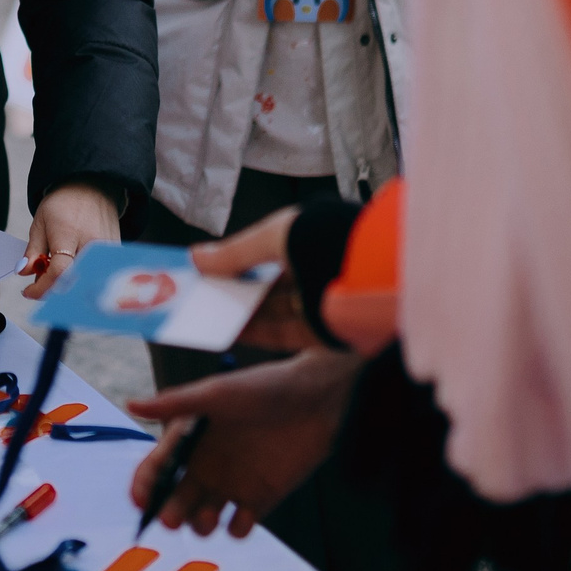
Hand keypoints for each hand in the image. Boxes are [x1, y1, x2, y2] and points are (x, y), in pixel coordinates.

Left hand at [21, 182, 121, 298]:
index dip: (42, 287)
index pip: (58, 271)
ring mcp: (105, 251)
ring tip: (54, 271)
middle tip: (39, 283)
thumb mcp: (40, 222)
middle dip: (52, 291)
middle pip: (73, 282)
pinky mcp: (113, 254)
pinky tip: (69, 269)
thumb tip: (23, 272)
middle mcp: (91, 244)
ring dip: (65, 286)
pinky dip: (78, 279)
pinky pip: (94, 276)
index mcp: (68, 234)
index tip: (28, 291)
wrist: (92, 187)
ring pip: (84, 282)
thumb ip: (33, 250)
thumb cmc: (64, 203)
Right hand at [125, 349, 363, 535]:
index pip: (156, 469)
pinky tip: (244, 517)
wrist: (315, 397)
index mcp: (188, 440)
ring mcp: (232, 484)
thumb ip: (175, 403)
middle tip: (172, 520)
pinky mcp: (261, 498)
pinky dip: (237, 529)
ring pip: (202, 519)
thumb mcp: (217, 393)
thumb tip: (131, 405)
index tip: (142, 501)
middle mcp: (205, 465)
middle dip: (170, 513)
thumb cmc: (262, 388)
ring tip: (208, 518)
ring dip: (200, 524)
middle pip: (175, 500)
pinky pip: (240, 526)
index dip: (144, 487)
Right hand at [190, 205, 318, 354]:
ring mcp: (321, 301)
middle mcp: (318, 268)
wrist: (370, 271)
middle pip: (269, 284)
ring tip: (211, 315)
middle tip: (205, 295)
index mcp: (311, 237)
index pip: (268, 249)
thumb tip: (200, 256)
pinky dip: (257, 333)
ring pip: (274, 310)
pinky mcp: (324, 331)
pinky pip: (284, 333)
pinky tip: (232, 331)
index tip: (210, 268)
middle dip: (237, 289)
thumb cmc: (329, 240)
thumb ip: (234, 252)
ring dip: (243, 313)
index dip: (238, 259)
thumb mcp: (271, 237)